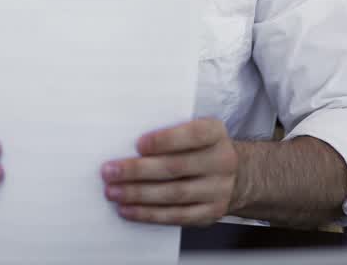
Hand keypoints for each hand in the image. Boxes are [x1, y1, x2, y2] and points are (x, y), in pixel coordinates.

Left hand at [101, 118, 239, 225]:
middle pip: (176, 167)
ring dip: (138, 195)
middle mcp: (221, 161)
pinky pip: (177, 216)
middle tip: (109, 172)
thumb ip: (169, 131)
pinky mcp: (210, 213)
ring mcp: (218, 190)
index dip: (165, 140)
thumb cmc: (200, 147)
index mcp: (215, 133)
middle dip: (138, 170)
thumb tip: (125, 139)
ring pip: (174, 194)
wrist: (237, 175)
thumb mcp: (194, 130)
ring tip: (113, 192)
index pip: (193, 135)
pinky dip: (149, 214)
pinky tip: (128, 210)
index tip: (138, 144)